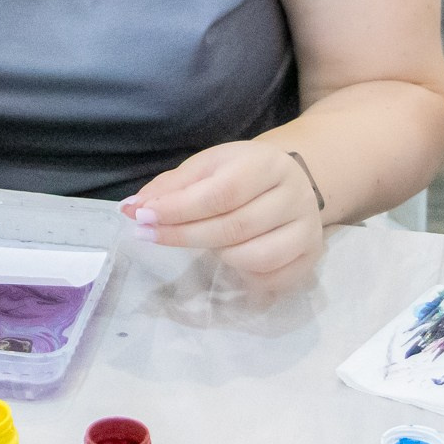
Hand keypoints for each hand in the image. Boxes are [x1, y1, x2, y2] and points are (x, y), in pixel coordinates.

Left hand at [120, 141, 325, 290]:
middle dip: (183, 235)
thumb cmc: (240, 173)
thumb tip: (132, 208)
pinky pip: (271, 280)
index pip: (220, 193)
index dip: (178, 209)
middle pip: (233, 228)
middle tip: (147, 235)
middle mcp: (295, 196)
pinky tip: (230, 259)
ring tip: (204, 242)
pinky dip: (244, 276)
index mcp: (268, 164)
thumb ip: (171, 187)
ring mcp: (308, 230)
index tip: (142, 216)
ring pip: (253, 257)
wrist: (291, 181)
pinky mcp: (311, 258)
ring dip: (216, 255)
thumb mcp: (207, 167)